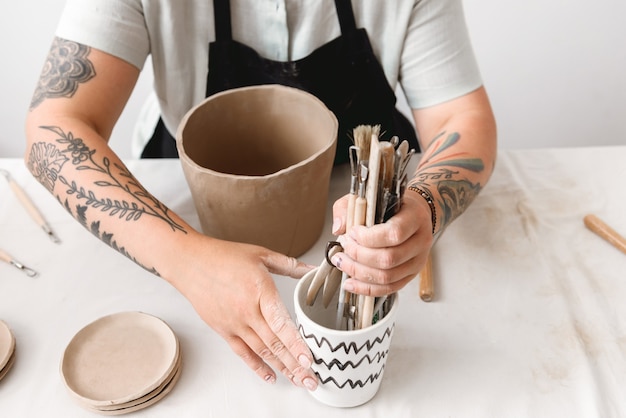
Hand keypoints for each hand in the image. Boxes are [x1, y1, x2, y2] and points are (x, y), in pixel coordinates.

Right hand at [172, 233, 317, 388]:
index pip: (281, 323)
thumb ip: (289, 265)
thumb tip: (311, 269)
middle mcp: (247, 311)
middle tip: (310, 378)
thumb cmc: (223, 257)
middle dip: (295, 364)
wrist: (190, 263)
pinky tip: (270, 376)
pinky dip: (257, 367)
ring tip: (297, 380)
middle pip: (274, 344)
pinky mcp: (224, 330)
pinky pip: (243, 353)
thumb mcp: (261, 255)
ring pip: (262, 352)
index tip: (309, 359)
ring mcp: (235, 323)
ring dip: (281, 368)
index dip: (296, 344)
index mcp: (261, 291)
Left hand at [330, 191, 432, 295]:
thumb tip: (339, 228)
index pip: (394, 234)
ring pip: (387, 277)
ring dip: (359, 272)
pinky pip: (388, 288)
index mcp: (415, 218)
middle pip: (389, 259)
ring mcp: (417, 261)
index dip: (368, 237)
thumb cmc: (392, 206)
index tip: (352, 232)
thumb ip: (349, 207)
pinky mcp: (410, 275)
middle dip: (359, 255)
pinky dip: (366, 288)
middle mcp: (420, 241)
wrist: (414, 215)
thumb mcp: (369, 196)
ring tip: (342, 262)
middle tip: (344, 247)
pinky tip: (350, 283)